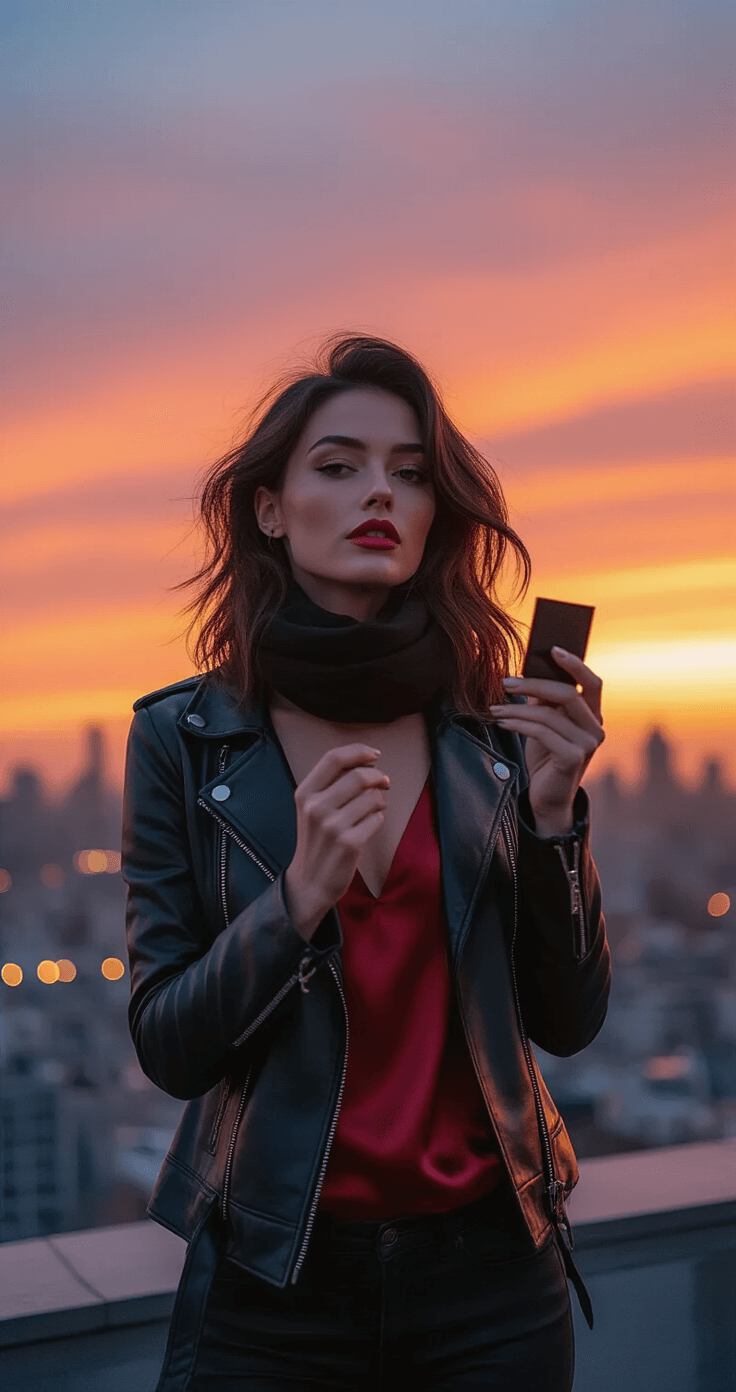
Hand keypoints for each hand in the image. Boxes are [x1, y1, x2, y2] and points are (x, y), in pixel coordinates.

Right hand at [284, 745, 388, 940]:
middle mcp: (316, 807)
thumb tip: (366, 762)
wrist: (310, 882)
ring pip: (372, 797)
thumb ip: (330, 784)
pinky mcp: (350, 844)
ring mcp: (333, 826)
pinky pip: (377, 819)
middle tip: (384, 782)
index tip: (375, 755)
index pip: (333, 758)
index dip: (359, 751)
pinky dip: (379, 819)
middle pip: (359, 775)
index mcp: (304, 793)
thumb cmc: (316, 840)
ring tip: (373, 809)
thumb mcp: (311, 808)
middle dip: (378, 776)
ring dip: (379, 801)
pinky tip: (370, 826)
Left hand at [489, 648, 604, 836]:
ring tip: (495, 708)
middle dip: (533, 685)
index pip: (592, 682)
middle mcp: (596, 727)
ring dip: (517, 708)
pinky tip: (502, 722)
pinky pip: (542, 732)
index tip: (552, 648)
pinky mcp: (573, 757)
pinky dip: (518, 724)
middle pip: (567, 693)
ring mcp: (588, 744)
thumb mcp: (545, 724)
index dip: (575, 664)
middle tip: (505, 683)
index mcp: (593, 715)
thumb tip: (527, 673)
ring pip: (549, 713)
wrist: (547, 798)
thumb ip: (543, 701)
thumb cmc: (546, 757)